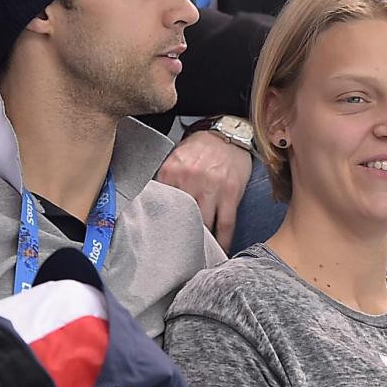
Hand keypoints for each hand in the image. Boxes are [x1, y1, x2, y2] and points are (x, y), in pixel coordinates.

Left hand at [157, 128, 251, 251]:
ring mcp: (212, 188)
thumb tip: (154, 204)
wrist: (230, 132)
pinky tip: (221, 250)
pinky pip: (226, 224)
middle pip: (181, 218)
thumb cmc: (202, 147)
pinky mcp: (231, 194)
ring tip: (198, 254)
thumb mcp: (177, 157)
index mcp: (172, 171)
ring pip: (204, 224)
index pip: (162, 204)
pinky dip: (223, 240)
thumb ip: (166, 179)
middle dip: (180, 236)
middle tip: (177, 253)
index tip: (159, 239)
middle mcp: (190, 180)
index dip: (161, 224)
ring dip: (202, 241)